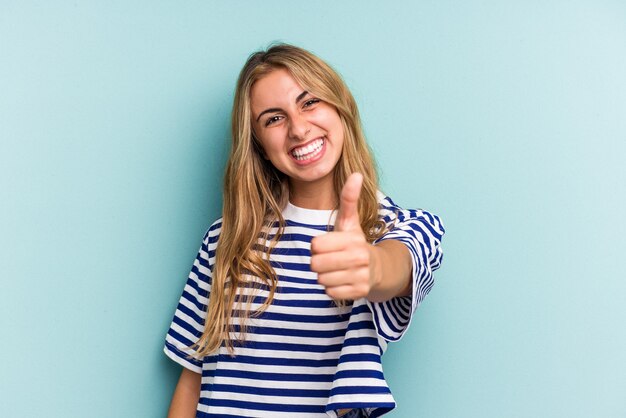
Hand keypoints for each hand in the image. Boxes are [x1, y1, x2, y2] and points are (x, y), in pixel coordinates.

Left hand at [310, 173, 377, 299]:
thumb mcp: (350, 221)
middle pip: (316, 264)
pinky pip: (330, 293)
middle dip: (319, 263)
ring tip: (336, 270)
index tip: (328, 245)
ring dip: (325, 276)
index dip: (317, 246)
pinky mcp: (359, 293)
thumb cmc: (355, 243)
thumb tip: (356, 174)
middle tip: (330, 259)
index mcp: (353, 240)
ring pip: (321, 280)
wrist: (378, 269)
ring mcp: (360, 277)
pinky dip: (332, 288)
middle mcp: (359, 258)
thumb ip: (349, 198)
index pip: (315, 246)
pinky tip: (342, 281)